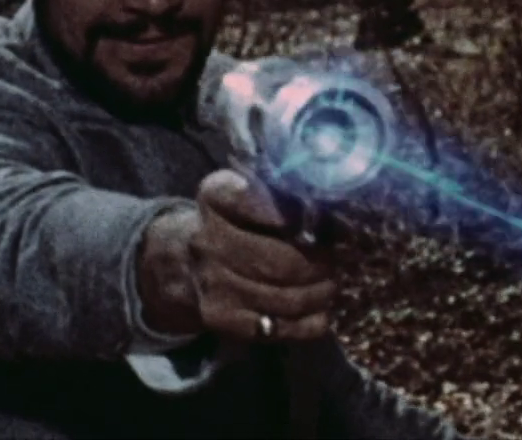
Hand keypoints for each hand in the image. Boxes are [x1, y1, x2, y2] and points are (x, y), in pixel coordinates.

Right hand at [190, 168, 337, 341]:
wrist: (185, 265)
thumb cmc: (234, 223)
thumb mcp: (249, 194)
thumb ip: (285, 195)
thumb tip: (336, 212)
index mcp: (217, 198)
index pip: (262, 203)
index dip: (298, 216)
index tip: (330, 222)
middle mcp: (208, 240)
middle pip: (281, 261)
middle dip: (319, 264)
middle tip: (335, 261)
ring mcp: (213, 284)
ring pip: (285, 297)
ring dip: (319, 292)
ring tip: (330, 283)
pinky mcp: (223, 319)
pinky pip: (279, 327)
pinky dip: (310, 321)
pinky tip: (319, 309)